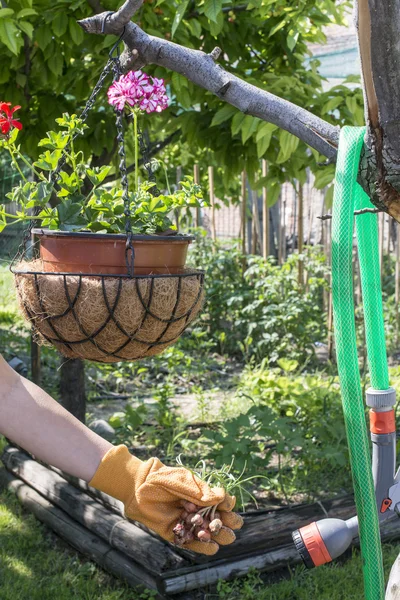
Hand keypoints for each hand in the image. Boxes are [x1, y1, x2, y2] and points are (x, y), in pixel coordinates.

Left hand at [89, 445, 242, 554]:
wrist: (138, 487)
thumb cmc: (163, 479)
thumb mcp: (184, 481)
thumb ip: (202, 491)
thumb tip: (224, 497)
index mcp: (204, 496)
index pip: (225, 504)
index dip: (228, 507)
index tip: (225, 507)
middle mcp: (199, 511)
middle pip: (222, 522)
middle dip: (225, 525)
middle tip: (216, 524)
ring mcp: (188, 523)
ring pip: (210, 536)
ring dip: (213, 536)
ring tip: (206, 532)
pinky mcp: (176, 534)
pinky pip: (192, 544)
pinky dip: (202, 546)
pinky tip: (209, 545)